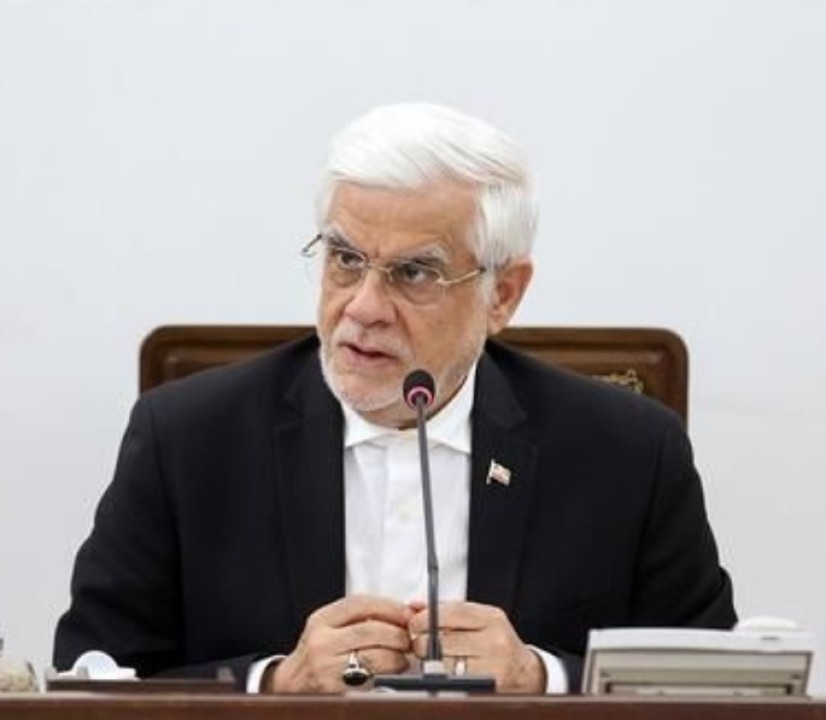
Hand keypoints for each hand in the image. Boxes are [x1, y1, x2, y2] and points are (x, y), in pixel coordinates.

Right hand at [267, 594, 412, 692]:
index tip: (407, 613)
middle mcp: (321, 641)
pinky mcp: (334, 689)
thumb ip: (359, 618)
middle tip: (410, 638)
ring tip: (404, 656)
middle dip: (398, 633)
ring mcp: (326, 666)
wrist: (289, 686)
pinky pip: (369, 679)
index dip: (390, 606)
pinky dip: (388, 673)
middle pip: (370, 629)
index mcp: (322, 619)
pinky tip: (394, 671)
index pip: (360, 603)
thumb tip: (402, 612)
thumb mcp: (329, 628)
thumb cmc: (317, 655)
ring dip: (397, 655)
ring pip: (373, 655)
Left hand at [408, 601, 545, 692]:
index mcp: (491, 618)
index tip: (414, 623)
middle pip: (444, 640)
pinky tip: (444, 672)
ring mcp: (493, 665)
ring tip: (432, 658)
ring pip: (445, 663)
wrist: (525, 673)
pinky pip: (453, 681)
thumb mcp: (479, 619)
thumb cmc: (497, 643)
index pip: (451, 612)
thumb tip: (414, 605)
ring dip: (430, 661)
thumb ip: (446, 610)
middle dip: (423, 642)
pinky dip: (443, 676)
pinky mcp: (487, 687)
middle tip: (418, 642)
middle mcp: (495, 640)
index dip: (426, 617)